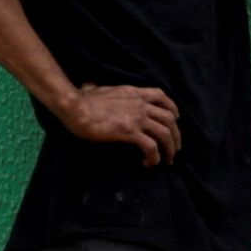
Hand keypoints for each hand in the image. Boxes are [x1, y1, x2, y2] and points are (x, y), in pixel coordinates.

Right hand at [57, 83, 182, 164]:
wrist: (75, 107)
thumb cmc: (80, 100)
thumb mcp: (95, 89)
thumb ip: (98, 88)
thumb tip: (88, 86)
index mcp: (134, 93)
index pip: (161, 97)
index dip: (172, 109)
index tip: (175, 120)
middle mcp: (140, 104)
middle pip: (169, 119)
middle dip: (175, 136)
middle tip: (173, 149)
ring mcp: (137, 118)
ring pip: (165, 134)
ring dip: (169, 150)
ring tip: (166, 161)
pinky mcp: (130, 132)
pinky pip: (151, 147)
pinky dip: (154, 157)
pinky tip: (148, 163)